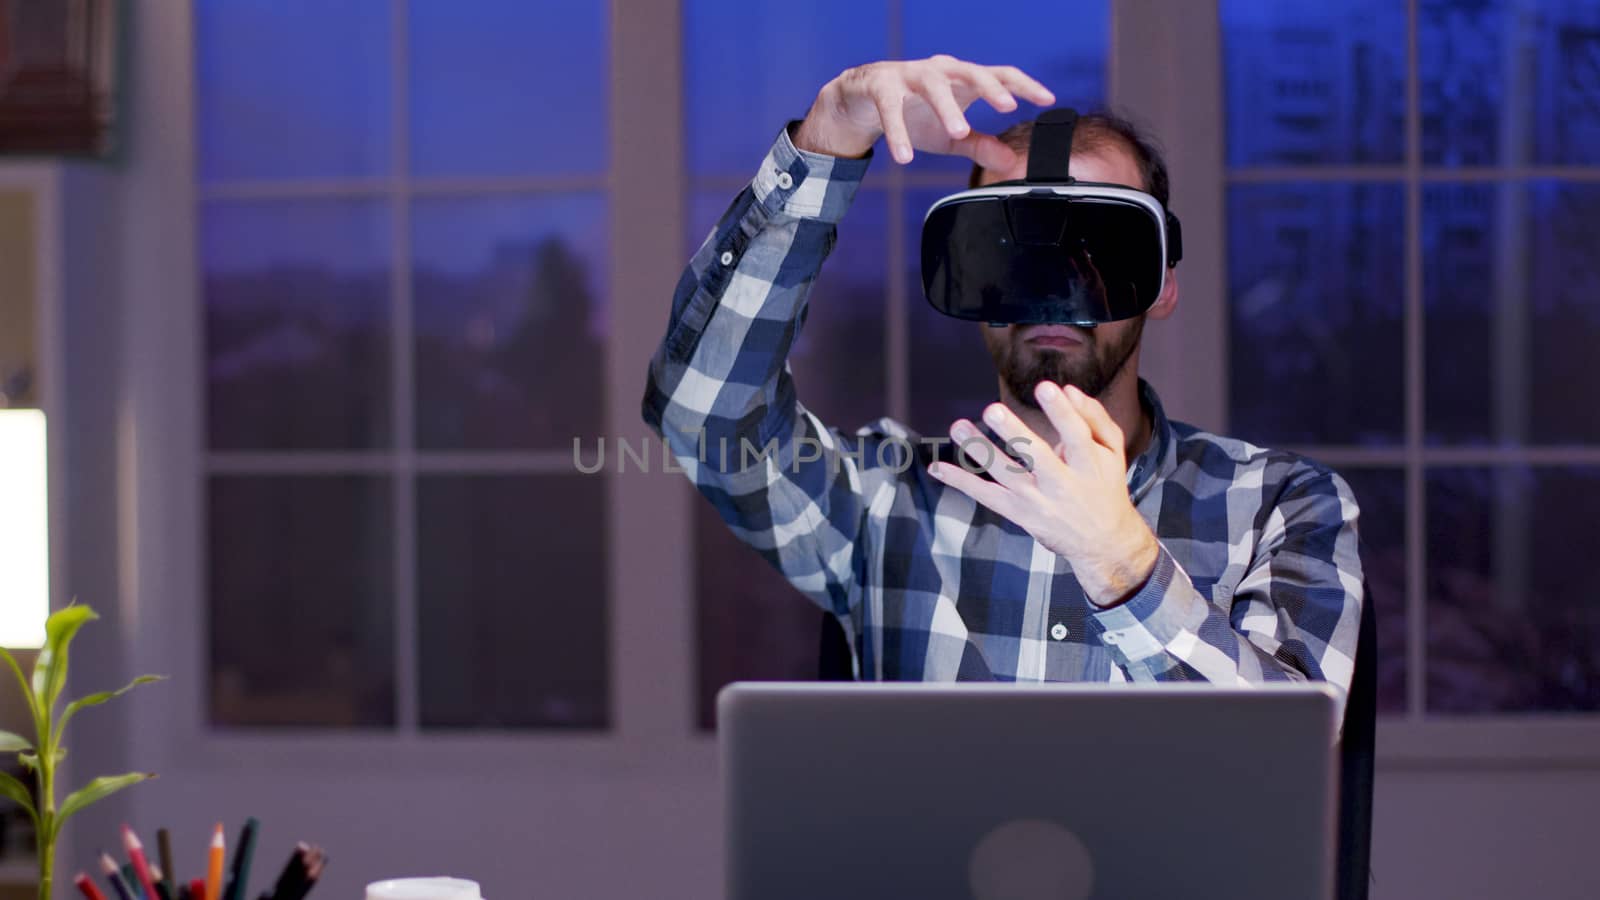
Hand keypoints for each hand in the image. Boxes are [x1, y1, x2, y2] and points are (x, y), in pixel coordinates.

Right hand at [792, 54, 1055, 166]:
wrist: (861, 101)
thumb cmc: (914, 113)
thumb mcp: (949, 135)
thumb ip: (979, 145)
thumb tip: (1011, 162)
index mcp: (961, 80)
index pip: (999, 75)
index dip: (1024, 86)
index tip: (1048, 100)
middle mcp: (940, 71)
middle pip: (970, 71)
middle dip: (990, 86)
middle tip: (1007, 107)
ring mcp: (909, 76)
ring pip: (932, 85)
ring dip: (946, 107)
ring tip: (959, 132)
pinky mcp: (881, 87)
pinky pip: (891, 108)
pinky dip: (898, 132)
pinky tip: (905, 156)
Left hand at [928, 382, 1159, 607]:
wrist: (1104, 543)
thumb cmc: (1106, 486)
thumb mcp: (1112, 452)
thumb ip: (1094, 418)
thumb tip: (1070, 390)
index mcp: (1088, 466)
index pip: (1076, 436)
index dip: (1061, 413)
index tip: (1046, 387)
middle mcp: (1062, 485)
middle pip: (1037, 457)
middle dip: (1015, 433)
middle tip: (993, 410)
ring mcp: (1037, 501)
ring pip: (1005, 474)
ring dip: (979, 450)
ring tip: (958, 427)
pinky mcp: (1019, 513)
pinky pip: (986, 496)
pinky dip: (961, 482)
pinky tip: (938, 467)